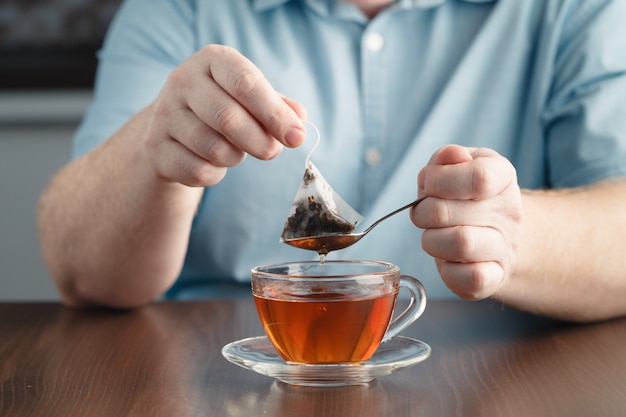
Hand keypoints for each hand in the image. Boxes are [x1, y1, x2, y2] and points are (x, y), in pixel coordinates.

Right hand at [142, 44, 306, 186]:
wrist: (172, 128)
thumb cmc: (223, 108)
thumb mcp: (253, 99)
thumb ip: (279, 107)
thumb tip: (300, 119)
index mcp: (212, 60)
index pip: (246, 83)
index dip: (275, 114)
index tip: (296, 137)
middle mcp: (182, 80)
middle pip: (228, 118)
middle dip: (260, 142)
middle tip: (272, 152)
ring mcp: (164, 113)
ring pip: (214, 149)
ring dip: (235, 157)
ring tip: (234, 150)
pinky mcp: (154, 146)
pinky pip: (197, 171)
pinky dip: (215, 174)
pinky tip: (212, 163)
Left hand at [411, 145, 522, 299]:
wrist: (497, 234)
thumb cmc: (467, 196)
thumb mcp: (458, 167)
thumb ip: (447, 157)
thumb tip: (452, 156)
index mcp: (502, 177)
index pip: (478, 178)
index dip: (439, 181)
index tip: (427, 184)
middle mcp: (509, 213)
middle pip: (448, 212)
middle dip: (422, 212)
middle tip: (424, 214)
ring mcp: (505, 248)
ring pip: (460, 244)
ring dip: (431, 240)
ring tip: (435, 235)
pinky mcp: (495, 278)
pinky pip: (468, 278)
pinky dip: (447, 270)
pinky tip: (448, 259)